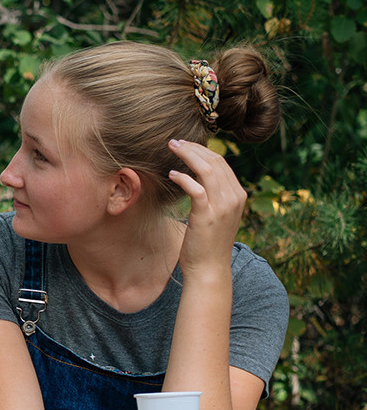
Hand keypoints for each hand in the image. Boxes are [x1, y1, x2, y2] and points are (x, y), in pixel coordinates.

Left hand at [166, 137, 245, 276]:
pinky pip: (196, 188)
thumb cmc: (207, 242)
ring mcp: (222, 206)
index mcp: (238, 196)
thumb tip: (196, 179)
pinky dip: (183, 178)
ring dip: (188, 156)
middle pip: (216, 162)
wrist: (209, 268)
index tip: (185, 144)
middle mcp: (234, 198)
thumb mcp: (216, 215)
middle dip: (194, 148)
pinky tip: (171, 174)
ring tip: (172, 149)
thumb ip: (212, 196)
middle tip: (175, 141)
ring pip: (208, 170)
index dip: (203, 151)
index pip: (222, 164)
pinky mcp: (207, 215)